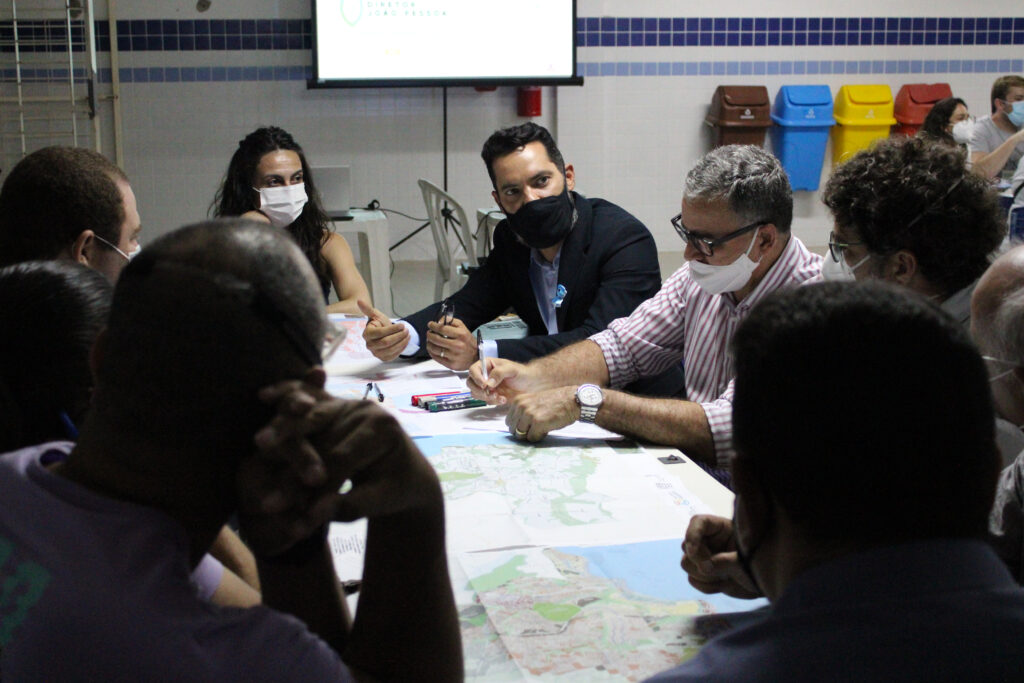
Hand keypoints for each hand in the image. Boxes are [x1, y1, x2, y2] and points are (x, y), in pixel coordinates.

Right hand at [238, 377, 441, 555]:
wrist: (406, 470)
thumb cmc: (396, 489)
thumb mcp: (382, 500)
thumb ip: (351, 506)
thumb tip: (315, 514)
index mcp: (383, 429)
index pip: (342, 457)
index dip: (316, 484)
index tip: (294, 507)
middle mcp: (367, 409)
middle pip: (323, 428)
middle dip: (293, 448)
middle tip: (264, 456)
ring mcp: (349, 403)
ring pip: (310, 416)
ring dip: (283, 428)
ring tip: (259, 444)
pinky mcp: (335, 404)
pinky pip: (309, 398)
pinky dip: (287, 395)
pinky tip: (264, 395)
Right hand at [359, 300, 409, 361]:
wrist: (382, 333)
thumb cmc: (378, 323)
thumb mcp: (375, 315)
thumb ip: (368, 309)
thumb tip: (359, 300)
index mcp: (367, 334)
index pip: (381, 333)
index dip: (393, 329)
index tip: (402, 325)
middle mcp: (369, 345)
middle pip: (386, 342)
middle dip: (399, 336)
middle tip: (407, 330)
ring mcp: (376, 353)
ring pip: (391, 350)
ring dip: (402, 342)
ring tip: (408, 335)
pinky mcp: (383, 358)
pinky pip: (393, 356)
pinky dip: (401, 349)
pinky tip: (405, 342)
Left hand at [425, 317, 475, 369]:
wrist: (476, 357)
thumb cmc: (468, 342)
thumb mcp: (463, 328)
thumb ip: (451, 321)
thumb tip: (439, 321)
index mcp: (461, 335)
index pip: (442, 329)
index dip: (433, 326)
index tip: (430, 324)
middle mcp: (458, 345)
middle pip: (436, 339)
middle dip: (429, 335)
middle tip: (429, 333)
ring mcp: (454, 356)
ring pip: (434, 349)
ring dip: (429, 343)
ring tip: (430, 341)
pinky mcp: (451, 364)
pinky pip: (436, 357)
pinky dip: (431, 352)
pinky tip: (432, 349)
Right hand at [466, 357, 539, 403]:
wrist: (531, 385)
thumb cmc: (523, 373)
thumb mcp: (512, 369)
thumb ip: (499, 373)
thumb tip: (488, 383)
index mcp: (487, 365)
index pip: (473, 370)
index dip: (476, 378)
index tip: (484, 385)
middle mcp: (484, 375)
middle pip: (471, 383)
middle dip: (480, 390)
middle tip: (491, 393)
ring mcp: (487, 386)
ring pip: (476, 394)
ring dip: (487, 397)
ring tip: (499, 396)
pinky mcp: (491, 396)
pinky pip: (486, 401)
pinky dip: (494, 402)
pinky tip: (504, 399)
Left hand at [504, 386, 578, 441]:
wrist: (572, 400)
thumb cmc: (555, 402)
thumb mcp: (533, 402)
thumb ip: (523, 411)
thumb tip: (515, 428)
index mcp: (518, 401)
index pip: (509, 422)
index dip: (519, 426)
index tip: (529, 425)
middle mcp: (521, 407)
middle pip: (513, 430)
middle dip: (523, 432)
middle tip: (535, 428)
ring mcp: (529, 415)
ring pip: (521, 435)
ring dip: (531, 435)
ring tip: (541, 428)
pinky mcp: (538, 423)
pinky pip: (532, 438)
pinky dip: (539, 437)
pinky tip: (547, 429)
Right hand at [680, 514, 760, 598]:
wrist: (766, 585)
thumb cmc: (761, 564)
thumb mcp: (746, 560)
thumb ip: (725, 561)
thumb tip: (705, 568)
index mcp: (720, 528)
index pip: (698, 522)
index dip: (692, 535)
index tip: (694, 552)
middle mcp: (709, 541)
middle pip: (686, 545)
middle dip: (698, 560)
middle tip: (713, 570)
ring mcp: (705, 558)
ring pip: (686, 563)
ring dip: (703, 575)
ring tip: (724, 578)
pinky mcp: (704, 575)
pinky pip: (693, 580)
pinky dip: (706, 586)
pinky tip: (722, 585)